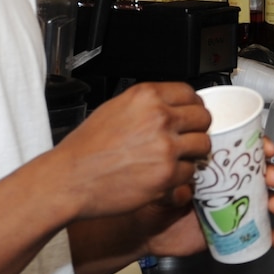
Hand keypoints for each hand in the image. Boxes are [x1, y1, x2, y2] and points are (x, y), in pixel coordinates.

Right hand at [56, 82, 213, 219]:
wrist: (69, 179)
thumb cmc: (85, 149)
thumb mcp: (115, 109)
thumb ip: (147, 106)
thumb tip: (173, 108)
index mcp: (146, 96)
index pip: (191, 94)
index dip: (193, 107)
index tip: (191, 116)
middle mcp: (160, 117)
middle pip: (203, 119)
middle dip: (196, 130)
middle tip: (185, 140)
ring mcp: (166, 147)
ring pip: (202, 146)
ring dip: (192, 154)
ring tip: (173, 160)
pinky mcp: (167, 175)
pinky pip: (190, 173)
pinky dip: (180, 177)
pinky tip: (161, 176)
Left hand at [136, 139, 273, 257]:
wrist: (146, 229)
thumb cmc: (153, 198)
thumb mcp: (161, 182)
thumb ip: (173, 183)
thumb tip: (187, 189)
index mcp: (213, 165)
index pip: (241, 150)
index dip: (259, 146)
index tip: (267, 148)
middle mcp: (226, 183)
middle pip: (259, 173)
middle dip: (272, 172)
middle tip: (271, 177)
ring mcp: (231, 206)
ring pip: (262, 200)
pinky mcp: (232, 229)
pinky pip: (257, 233)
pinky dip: (273, 236)